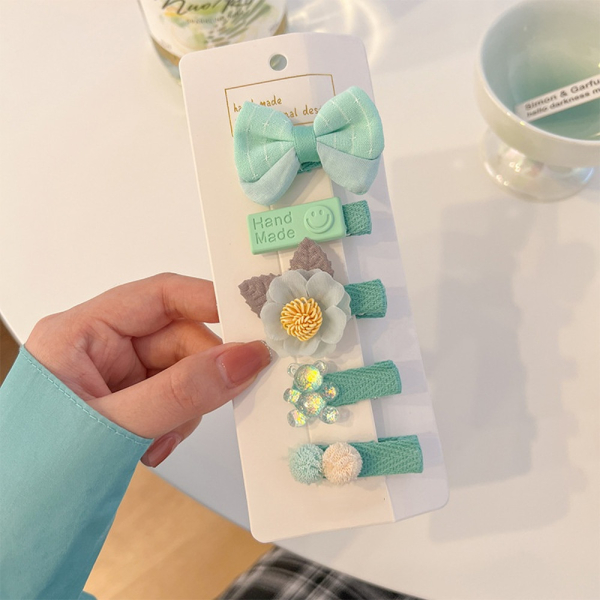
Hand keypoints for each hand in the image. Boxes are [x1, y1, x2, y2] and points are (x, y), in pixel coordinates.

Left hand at [25, 273, 270, 465]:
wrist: (17, 529)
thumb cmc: (34, 473)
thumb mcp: (113, 426)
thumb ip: (182, 393)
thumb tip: (243, 359)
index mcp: (80, 333)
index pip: (159, 297)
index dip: (209, 301)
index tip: (252, 319)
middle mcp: (98, 348)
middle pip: (178, 338)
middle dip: (200, 374)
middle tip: (220, 397)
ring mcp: (114, 376)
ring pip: (183, 371)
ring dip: (187, 407)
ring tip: (161, 439)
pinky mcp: (127, 402)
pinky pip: (175, 398)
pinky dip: (177, 423)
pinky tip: (154, 447)